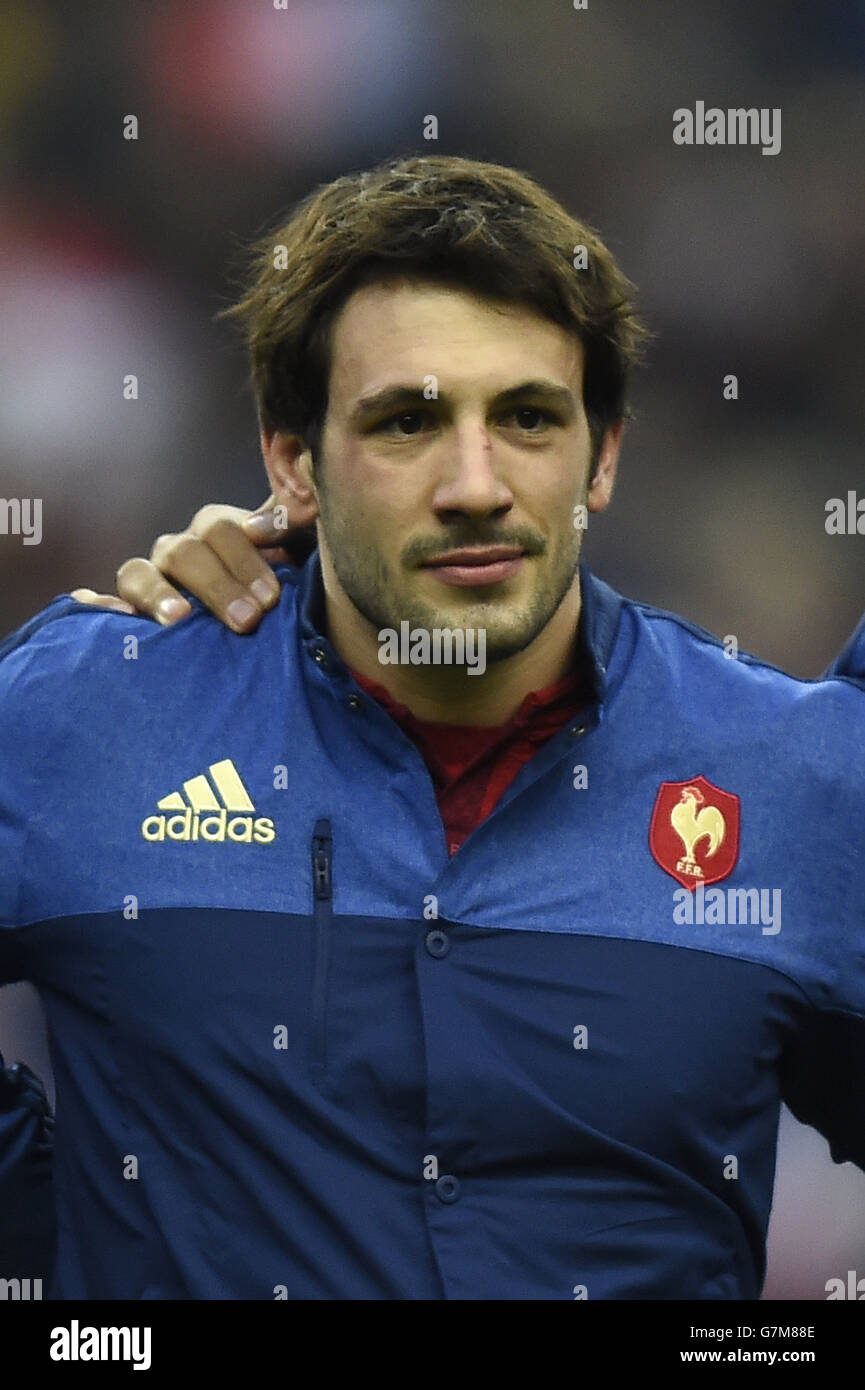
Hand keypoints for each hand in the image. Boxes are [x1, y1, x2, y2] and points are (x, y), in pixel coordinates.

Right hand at [71, 496, 315, 632]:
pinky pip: (100, 604)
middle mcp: (179, 552)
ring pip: (138, 572)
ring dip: (158, 594)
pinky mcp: (125, 611)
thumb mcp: (295, 558)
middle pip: (185, 551)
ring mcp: (149, 580)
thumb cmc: (273, 593)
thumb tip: (309, 504)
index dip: (244, 557)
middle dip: (218, 584)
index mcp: (216, 534)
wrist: (251, 631)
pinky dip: (100, 607)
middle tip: (249, 618)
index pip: (220, 527)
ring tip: (180, 619)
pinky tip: (115, 618)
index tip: (272, 595)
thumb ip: (296, 527)